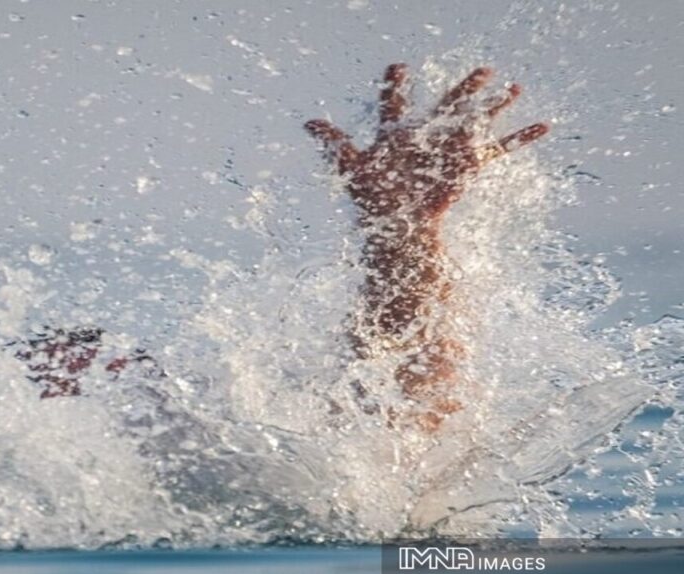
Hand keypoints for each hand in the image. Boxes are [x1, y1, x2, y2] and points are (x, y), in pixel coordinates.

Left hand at [305, 64, 548, 224]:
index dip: (393, 86)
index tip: (397, 67)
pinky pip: (500, 150)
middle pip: (446, 106)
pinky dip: (522, 138)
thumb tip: (307, 122)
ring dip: (496, 104)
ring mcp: (450, 151)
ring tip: (515, 86)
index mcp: (396, 136)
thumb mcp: (354, 168)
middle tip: (483, 68)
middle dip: (464, 88)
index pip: (393, 105)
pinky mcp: (469, 166)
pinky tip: (544, 125)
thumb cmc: (376, 201)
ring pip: (477, 121)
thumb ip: (335, 143)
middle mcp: (426, 140)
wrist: (401, 227)